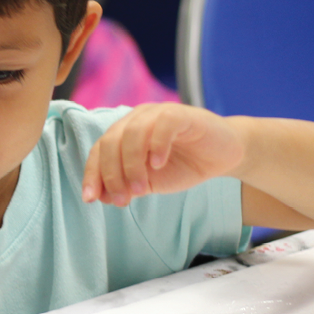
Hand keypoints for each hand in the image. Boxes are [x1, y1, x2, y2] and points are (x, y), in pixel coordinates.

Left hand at [82, 104, 245, 205]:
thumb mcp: (149, 182)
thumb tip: (101, 197)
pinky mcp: (182, 114)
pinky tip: (158, 165)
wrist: (223, 156)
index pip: (99, 151)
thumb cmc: (183, 166)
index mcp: (124, 134)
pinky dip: (156, 145)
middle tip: (122, 200)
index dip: (92, 174)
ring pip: (132, 133)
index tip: (90, 199)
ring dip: (131, 164)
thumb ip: (126, 186)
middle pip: (111, 141)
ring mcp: (158, 114)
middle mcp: (137, 119)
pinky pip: (163, 124)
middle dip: (111, 174)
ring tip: (140, 189)